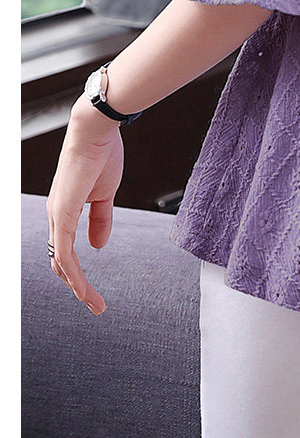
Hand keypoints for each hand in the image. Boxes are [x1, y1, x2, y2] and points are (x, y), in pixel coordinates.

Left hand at [45, 95, 124, 314]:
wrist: (97, 133)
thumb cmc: (101, 156)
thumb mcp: (105, 195)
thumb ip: (101, 220)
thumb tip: (98, 246)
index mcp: (65, 211)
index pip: (65, 251)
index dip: (77, 273)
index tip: (94, 290)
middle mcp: (55, 216)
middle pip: (60, 263)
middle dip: (77, 288)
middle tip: (96, 305)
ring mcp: (57, 216)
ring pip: (62, 263)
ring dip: (78, 287)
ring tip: (95, 305)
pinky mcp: (63, 215)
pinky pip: (66, 253)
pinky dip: (74, 274)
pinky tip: (83, 288)